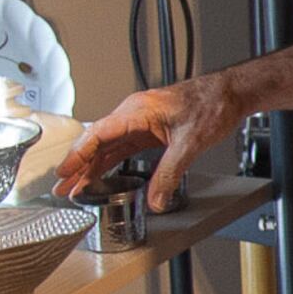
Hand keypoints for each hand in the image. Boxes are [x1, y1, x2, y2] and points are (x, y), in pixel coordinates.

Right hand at [57, 72, 245, 202]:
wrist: (230, 94)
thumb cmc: (212, 104)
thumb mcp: (189, 143)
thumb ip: (169, 173)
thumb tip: (155, 199)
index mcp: (136, 111)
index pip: (97, 135)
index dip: (78, 156)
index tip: (64, 172)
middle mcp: (134, 115)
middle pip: (97, 143)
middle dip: (78, 167)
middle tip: (63, 189)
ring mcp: (141, 122)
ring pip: (108, 147)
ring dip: (91, 167)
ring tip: (76, 188)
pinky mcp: (150, 130)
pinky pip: (122, 148)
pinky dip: (109, 163)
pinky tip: (101, 176)